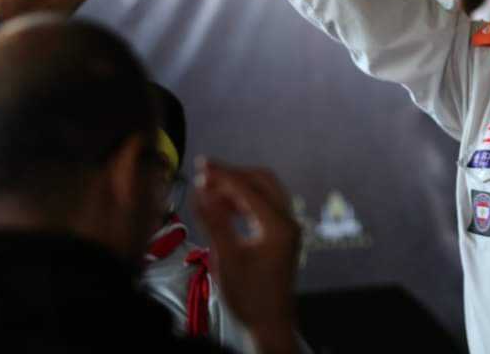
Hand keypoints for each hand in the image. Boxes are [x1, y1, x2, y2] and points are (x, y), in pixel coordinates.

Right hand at [194, 159, 300, 353]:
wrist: (270, 323)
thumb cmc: (249, 296)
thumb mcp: (227, 258)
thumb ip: (215, 222)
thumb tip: (201, 191)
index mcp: (278, 225)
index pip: (248, 188)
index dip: (223, 175)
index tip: (201, 165)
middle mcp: (288, 221)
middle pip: (263, 181)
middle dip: (234, 174)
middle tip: (205, 171)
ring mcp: (288, 228)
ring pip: (265, 192)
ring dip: (239, 187)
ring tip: (209, 188)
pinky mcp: (282, 236)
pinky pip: (264, 206)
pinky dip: (244, 201)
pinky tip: (223, 205)